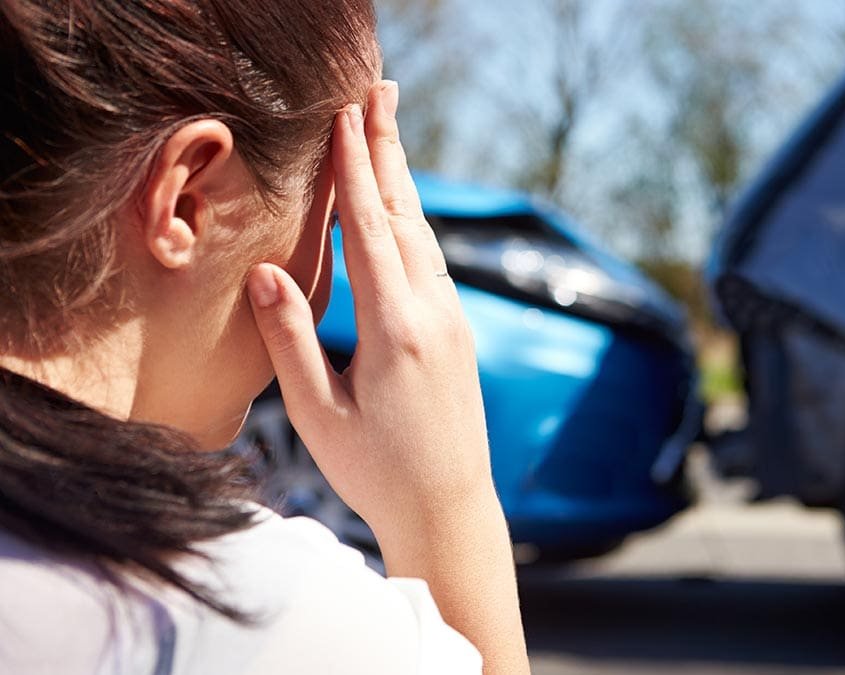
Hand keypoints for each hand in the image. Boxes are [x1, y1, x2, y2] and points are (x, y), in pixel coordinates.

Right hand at [245, 81, 491, 531]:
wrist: (450, 508)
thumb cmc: (376, 471)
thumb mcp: (318, 413)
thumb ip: (292, 338)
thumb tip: (265, 270)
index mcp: (395, 330)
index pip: (370, 230)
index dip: (354, 168)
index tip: (344, 115)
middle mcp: (434, 314)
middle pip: (406, 215)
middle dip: (388, 149)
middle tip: (380, 90)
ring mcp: (453, 321)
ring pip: (424, 236)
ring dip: (402, 180)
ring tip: (387, 130)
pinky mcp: (458, 333)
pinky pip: (433, 262)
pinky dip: (412, 222)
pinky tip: (401, 208)